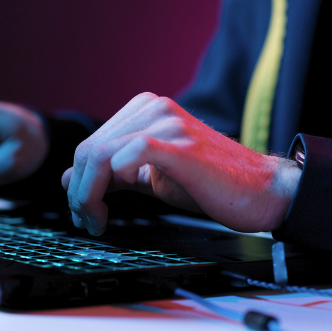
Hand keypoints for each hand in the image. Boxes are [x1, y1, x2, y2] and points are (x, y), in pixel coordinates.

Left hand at [61, 92, 300, 235]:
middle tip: (88, 222)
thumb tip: (70, 177)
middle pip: (89, 148)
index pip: (91, 142)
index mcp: (147, 109)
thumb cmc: (212, 183)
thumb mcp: (153, 177)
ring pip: (101, 154)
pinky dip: (111, 183)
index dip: (78, 180)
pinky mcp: (180, 146)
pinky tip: (116, 204)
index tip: (84, 211)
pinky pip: (128, 155)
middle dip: (79, 192)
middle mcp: (155, 108)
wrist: (261, 191)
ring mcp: (168, 124)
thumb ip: (114, 174)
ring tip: (97, 220)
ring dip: (88, 194)